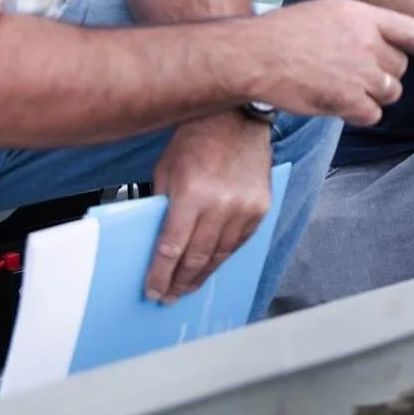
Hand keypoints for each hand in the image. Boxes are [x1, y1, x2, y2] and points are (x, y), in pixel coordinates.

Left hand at [143, 112, 271, 301]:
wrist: (238, 117)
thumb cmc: (198, 137)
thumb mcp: (166, 170)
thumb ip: (163, 206)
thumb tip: (158, 242)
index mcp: (193, 194)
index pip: (172, 248)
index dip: (160, 274)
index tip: (153, 290)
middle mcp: (222, 205)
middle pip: (196, 257)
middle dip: (179, 281)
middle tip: (169, 296)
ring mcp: (245, 208)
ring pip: (220, 255)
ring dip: (202, 275)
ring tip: (188, 287)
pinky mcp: (260, 209)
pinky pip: (239, 243)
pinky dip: (222, 257)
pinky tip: (211, 265)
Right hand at [247, 0, 413, 123]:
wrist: (255, 55)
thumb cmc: (283, 34)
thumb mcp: (326, 14)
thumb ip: (357, 26)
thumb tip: (378, 47)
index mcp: (362, 15)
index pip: (408, 28)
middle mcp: (366, 42)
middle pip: (399, 68)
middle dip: (383, 75)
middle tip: (353, 74)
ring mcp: (359, 71)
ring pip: (389, 93)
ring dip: (372, 96)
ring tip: (341, 88)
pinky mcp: (348, 99)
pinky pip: (372, 114)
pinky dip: (359, 114)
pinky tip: (338, 105)